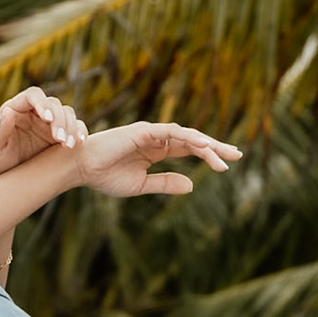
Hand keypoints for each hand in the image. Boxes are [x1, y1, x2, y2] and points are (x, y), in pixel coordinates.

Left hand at [0, 86, 87, 181]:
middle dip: (59, 119)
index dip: (42, 103)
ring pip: (67, 114)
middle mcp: (35, 112)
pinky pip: (76, 129)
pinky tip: (79, 144)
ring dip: (71, 127)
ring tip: (68, 145)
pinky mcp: (61, 136)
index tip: (46, 118)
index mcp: (17, 108)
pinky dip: (80, 134)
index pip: (32, 96)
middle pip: (53, 104)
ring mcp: (49, 123)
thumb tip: (9, 111)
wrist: (4, 177)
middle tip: (59, 138)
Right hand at [74, 121, 241, 196]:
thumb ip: (165, 184)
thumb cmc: (104, 177)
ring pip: (185, 136)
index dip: (209, 155)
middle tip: (237, 155)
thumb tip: (192, 185)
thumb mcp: (140, 185)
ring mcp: (150, 133)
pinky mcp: (142, 131)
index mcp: (156, 150)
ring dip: (205, 146)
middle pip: (193, 140)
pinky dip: (188, 138)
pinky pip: (171, 132)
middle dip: (216, 147)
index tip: (228, 165)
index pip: (189, 149)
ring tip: (223, 158)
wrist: (80, 169)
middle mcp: (156, 139)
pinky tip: (203, 146)